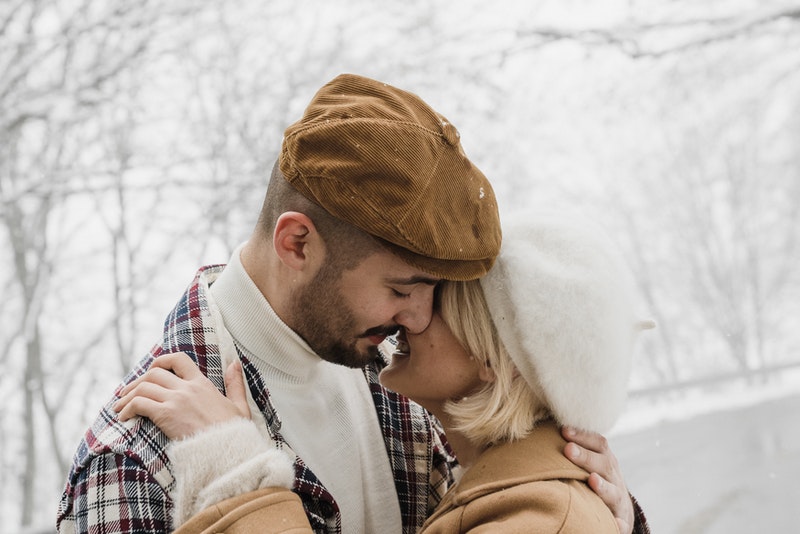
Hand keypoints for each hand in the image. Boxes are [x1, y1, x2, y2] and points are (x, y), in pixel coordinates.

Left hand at [113, 352, 249, 439]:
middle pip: (154, 374)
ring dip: (128, 396)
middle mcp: (187, 388)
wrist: (228, 450)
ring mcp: (176, 401)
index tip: (151, 370)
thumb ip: (235, 383)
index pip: (178, 360)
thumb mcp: (239, 405)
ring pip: (143, 388)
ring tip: (120, 407)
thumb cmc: (234, 433)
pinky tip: (125, 417)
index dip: (161, 361)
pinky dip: (128, 408)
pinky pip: (139, 404)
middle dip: (137, 382)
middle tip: (127, 393)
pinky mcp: (166, 415)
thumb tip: (235, 363)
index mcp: (203, 383)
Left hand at [562, 426, 632, 533]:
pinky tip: (614, 524)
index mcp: (606, 460)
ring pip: (613, 493)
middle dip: (586, 457)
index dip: (583, 435)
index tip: (564, 430)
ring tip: (592, 480)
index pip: (598, 444)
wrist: (619, 507)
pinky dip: (618, 524)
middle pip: (603, 464)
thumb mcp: (592, 461)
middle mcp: (614, 477)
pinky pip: (621, 524)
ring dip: (603, 487)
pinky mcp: (620, 520)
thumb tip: (547, 427)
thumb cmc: (596, 476)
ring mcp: (618, 499)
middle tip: (568, 449)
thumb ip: (575, 447)